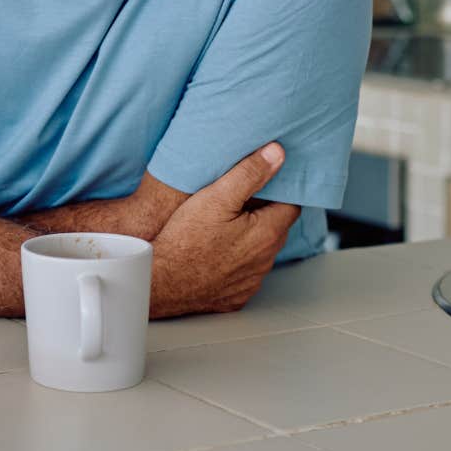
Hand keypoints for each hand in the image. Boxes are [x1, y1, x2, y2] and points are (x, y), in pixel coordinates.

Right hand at [149, 143, 300, 318]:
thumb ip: (249, 173)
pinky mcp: (235, 296)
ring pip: (260, 252)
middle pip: (276, 228)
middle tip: (241, 198)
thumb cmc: (184, 240)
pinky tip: (216, 252)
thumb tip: (276, 154)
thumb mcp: (216, 196)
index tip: (267, 182)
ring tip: (225, 224)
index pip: (292, 205)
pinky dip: (237, 262)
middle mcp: (265, 261)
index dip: (281, 190)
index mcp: (267, 234)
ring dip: (251, 238)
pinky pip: (244, 274)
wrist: (159, 282)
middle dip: (265, 212)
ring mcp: (250, 281)